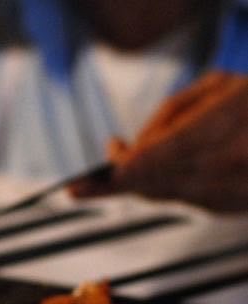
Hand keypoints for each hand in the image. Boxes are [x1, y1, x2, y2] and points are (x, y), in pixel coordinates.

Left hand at [71, 71, 247, 211]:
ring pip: (165, 196)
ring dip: (135, 187)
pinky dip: (164, 190)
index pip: (159, 160)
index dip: (120, 174)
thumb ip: (169, 116)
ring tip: (111, 176)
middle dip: (114, 185)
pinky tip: (155, 177)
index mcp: (226, 127)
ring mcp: (235, 192)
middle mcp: (231, 165)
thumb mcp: (218, 88)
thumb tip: (128, 149)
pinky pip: (184, 202)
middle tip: (79, 188)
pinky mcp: (234, 208)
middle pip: (154, 185)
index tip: (86, 184)